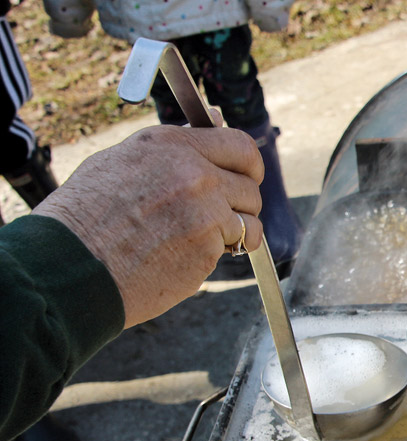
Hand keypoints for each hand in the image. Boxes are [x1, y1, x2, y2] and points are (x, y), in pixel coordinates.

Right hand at [35, 125, 263, 327]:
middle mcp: (193, 173)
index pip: (239, 145)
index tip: (247, 178)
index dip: (249, 166)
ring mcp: (205, 211)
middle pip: (250, 185)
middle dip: (242, 203)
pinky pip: (231, 248)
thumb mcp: (122, 162)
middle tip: (222, 217)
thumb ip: (175, 146)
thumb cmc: (86, 217)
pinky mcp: (207, 248)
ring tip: (199, 241)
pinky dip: (215, 255)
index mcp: (171, 145)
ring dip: (235, 232)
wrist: (69, 266)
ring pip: (248, 220)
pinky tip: (182, 258)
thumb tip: (217, 121)